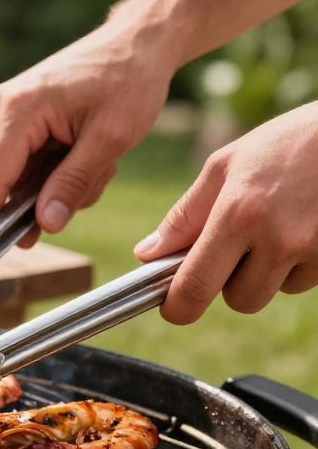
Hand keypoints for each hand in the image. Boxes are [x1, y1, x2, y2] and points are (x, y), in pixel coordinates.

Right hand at [0, 25, 175, 242]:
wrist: (138, 42)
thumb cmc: (129, 81)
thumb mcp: (111, 138)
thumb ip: (73, 183)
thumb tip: (45, 224)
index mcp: (19, 110)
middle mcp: (1, 108)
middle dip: (34, 202)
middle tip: (84, 193)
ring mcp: (5, 110)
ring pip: (13, 177)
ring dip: (51, 186)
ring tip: (97, 165)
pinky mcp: (16, 115)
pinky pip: (23, 164)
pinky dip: (52, 172)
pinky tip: (86, 158)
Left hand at [136, 101, 317, 323]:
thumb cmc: (289, 142)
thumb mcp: (226, 165)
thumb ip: (185, 216)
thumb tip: (147, 254)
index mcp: (238, 215)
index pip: (196, 287)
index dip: (179, 307)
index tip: (174, 306)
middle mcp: (279, 238)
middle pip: (240, 301)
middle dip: (232, 282)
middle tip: (238, 246)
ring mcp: (316, 249)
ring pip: (276, 291)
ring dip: (270, 272)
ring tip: (279, 225)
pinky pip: (308, 279)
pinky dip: (301, 262)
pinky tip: (306, 226)